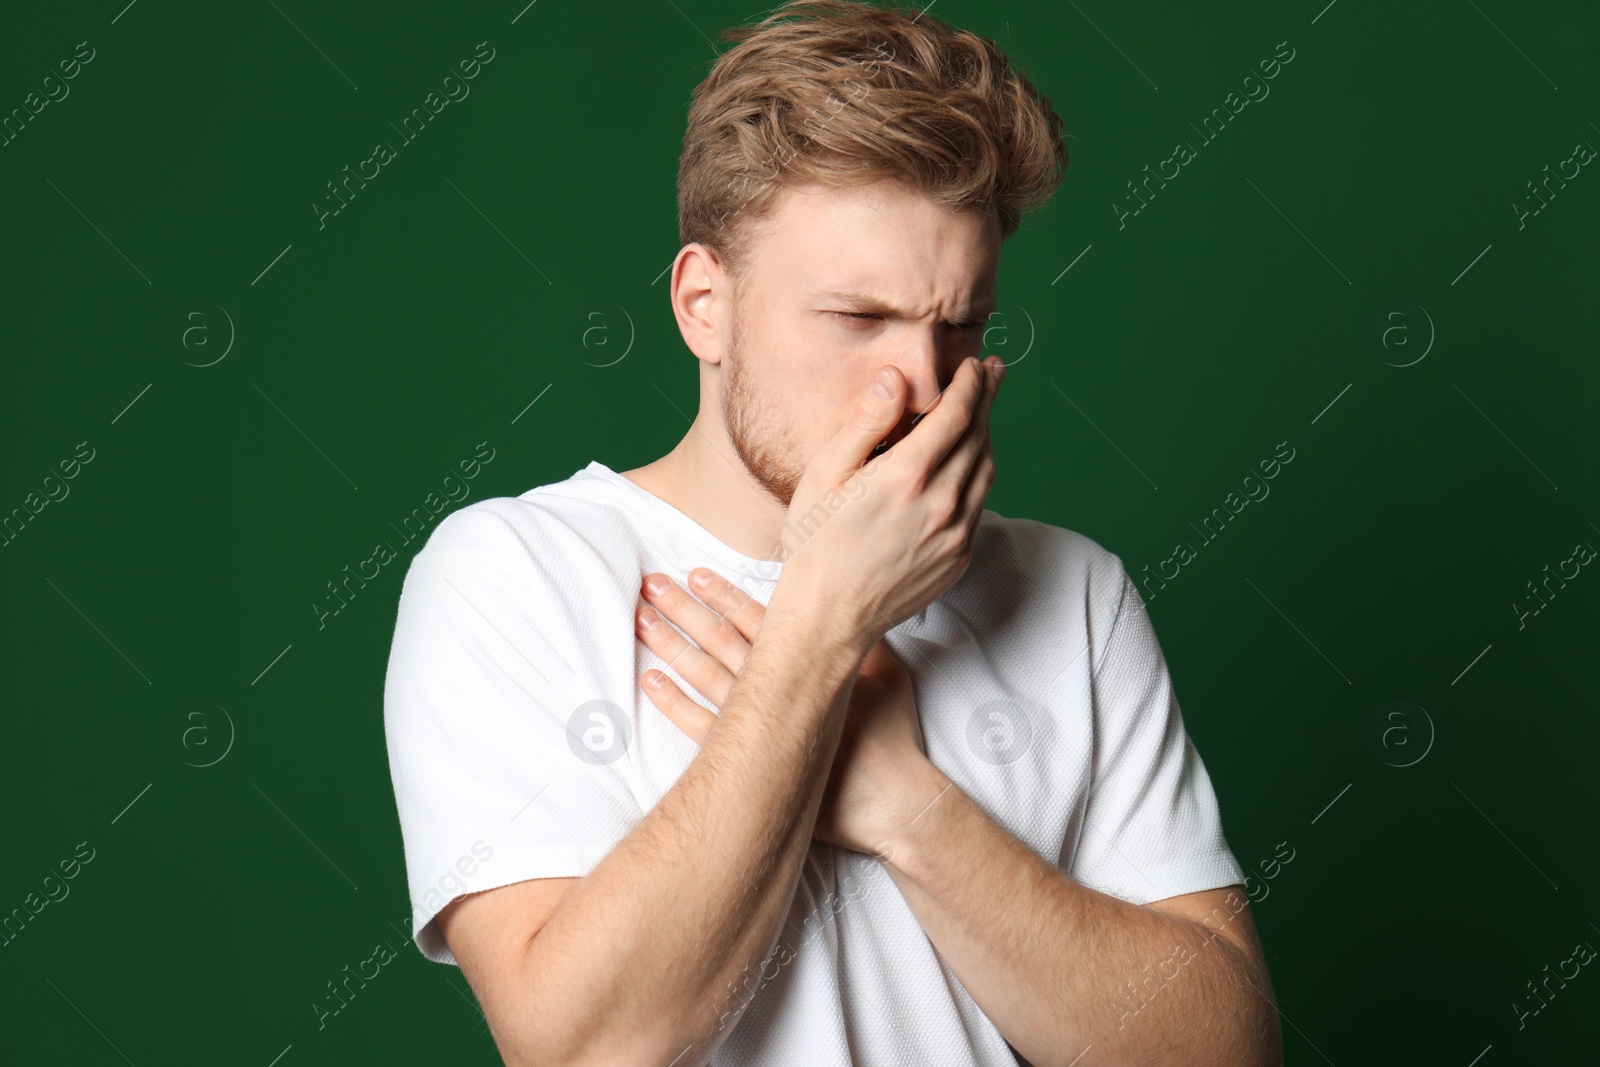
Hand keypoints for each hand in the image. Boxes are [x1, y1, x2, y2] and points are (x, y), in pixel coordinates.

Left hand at [635, 566, 933, 857]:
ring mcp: (762, 725)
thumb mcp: (890, 678)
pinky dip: (675, 704)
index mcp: (812, 664)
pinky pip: (702, 727)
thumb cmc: (894, 741)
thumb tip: (865, 613)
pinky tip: (652, 682)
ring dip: (672, 646)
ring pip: (706, 675)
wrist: (894, 803)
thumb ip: (871, 643)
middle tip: (652, 585)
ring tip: (643, 621)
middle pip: (722, 640)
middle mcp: (781, 689)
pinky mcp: (752, 761)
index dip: (725, 595)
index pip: (759, 619)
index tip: (695, 573)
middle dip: (685, 609)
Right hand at [771, 354, 1004, 651]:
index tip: (974, 365)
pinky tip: (965, 465)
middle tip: (993, 373)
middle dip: (987, 400)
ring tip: (983, 413)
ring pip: (986, 472)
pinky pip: (979, 506)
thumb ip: (865, 423)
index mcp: (907, 477)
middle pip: (979, 438)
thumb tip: (896, 379)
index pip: (957, 415)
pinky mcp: (959, 558)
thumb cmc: (816, 543)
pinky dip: (977, 475)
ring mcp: (955, 535)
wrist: (828, 618)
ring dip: (987, 436)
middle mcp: (941, 504)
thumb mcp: (825, 474)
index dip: (970, 384)